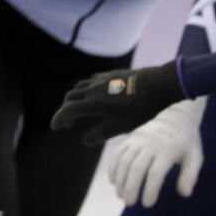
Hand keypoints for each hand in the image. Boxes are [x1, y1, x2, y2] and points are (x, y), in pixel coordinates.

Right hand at [51, 60, 184, 144]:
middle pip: (70, 98)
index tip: (56, 127)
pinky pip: (91, 81)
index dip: (59, 119)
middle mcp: (94, 88)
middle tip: (69, 124)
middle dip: (66, 111)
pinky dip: (86, 90)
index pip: (68, 110)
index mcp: (94, 102)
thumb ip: (104, 133)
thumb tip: (86, 140)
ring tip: (79, 110)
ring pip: (79, 87)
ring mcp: (102, 79)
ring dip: (75, 99)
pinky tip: (94, 96)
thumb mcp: (125, 125)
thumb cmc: (144, 108)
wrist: (160, 84)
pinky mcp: (111, 74)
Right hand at [109, 97, 206, 206]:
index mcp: (168, 150)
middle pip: (136, 168)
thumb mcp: (195, 157)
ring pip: (124, 162)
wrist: (175, 118)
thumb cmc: (186, 142)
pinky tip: (113, 182)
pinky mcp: (129, 139)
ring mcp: (138, 141)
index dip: (150, 190)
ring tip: (121, 196)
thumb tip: (185, 194)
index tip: (148, 204)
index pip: (155, 173)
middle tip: (130, 204)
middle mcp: (150, 145)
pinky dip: (113, 168)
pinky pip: (118, 154)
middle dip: (131, 188)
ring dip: (120, 181)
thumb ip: (190, 175)